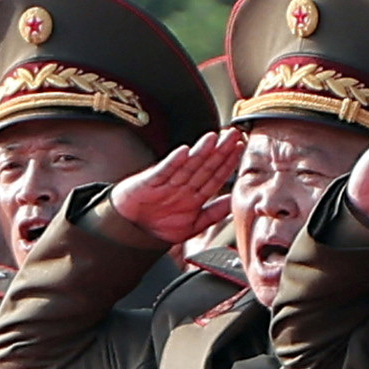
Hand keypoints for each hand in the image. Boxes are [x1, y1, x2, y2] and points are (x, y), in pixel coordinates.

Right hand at [99, 128, 246, 252]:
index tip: (240, 148)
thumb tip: (232, 202)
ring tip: (213, 138)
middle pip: (204, 166)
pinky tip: (183, 152)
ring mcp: (166, 183)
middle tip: (233, 134)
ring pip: (187, 165)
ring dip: (200, 152)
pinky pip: (163, 172)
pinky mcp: (149, 183)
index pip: (215, 176)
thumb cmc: (157, 229)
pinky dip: (173, 162)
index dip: (228, 162)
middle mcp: (182, 187)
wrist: (128, 234)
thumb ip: (212, 215)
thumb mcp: (190, 227)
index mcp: (194, 196)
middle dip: (220, 150)